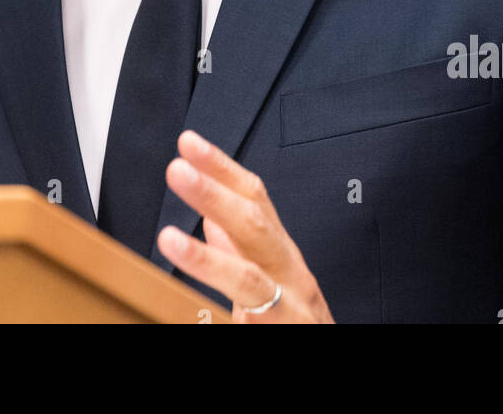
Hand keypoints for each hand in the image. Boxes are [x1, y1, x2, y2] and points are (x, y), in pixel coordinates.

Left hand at [156, 130, 333, 323]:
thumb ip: (241, 249)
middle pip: (254, 228)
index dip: (222, 167)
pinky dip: (228, 319)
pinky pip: (254, 326)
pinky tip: (198, 315)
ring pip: (249, 281)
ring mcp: (290, 312)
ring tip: (169, 239)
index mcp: (282, 255)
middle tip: (177, 170)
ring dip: (207, 258)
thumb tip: (211, 217)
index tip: (188, 143)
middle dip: (215, 195)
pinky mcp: (286, 338)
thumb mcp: (271, 278)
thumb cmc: (297, 322)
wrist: (333, 359)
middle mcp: (291, 277)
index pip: (255, 199)